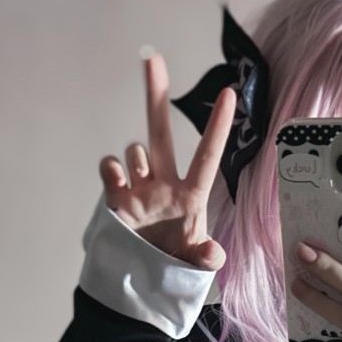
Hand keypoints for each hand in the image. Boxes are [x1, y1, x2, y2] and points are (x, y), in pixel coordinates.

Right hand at [98, 51, 234, 270]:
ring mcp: (138, 187)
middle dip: (155, 94)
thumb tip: (214, 254)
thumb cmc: (174, 270)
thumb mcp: (194, 266)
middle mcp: (163, 183)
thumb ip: (205, 258)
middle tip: (152, 57)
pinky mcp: (114, 197)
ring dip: (136, 159)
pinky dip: (112, 169)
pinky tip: (118, 185)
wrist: (139, 284)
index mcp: (190, 196)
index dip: (217, 127)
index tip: (230, 93)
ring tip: (138, 188)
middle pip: (160, 132)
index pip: (207, 156)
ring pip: (136, 150)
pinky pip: (110, 167)